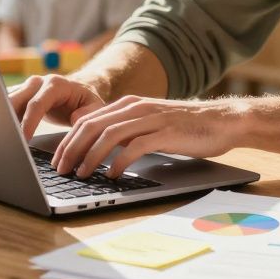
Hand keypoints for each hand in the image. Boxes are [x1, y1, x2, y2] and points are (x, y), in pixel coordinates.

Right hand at [8, 74, 104, 140]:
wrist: (78, 89)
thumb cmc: (86, 100)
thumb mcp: (94, 106)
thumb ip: (88, 113)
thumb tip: (75, 119)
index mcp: (55, 84)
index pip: (36, 104)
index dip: (29, 122)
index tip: (24, 139)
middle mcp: (37, 82)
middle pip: (15, 100)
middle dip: (8, 120)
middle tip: (6, 141)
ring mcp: (26, 87)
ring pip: (6, 102)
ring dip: (3, 120)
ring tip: (1, 139)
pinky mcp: (19, 94)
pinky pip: (5, 106)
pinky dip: (3, 120)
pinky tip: (2, 134)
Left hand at [52, 96, 249, 178]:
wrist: (222, 121)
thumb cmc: (185, 127)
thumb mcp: (149, 124)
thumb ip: (124, 129)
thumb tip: (96, 145)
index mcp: (129, 104)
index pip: (87, 120)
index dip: (68, 140)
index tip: (57, 160)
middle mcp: (136, 107)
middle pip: (92, 125)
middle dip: (71, 149)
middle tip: (60, 170)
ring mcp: (151, 118)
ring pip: (109, 134)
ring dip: (90, 156)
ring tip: (81, 174)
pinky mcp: (166, 132)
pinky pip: (135, 146)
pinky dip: (119, 161)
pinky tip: (112, 174)